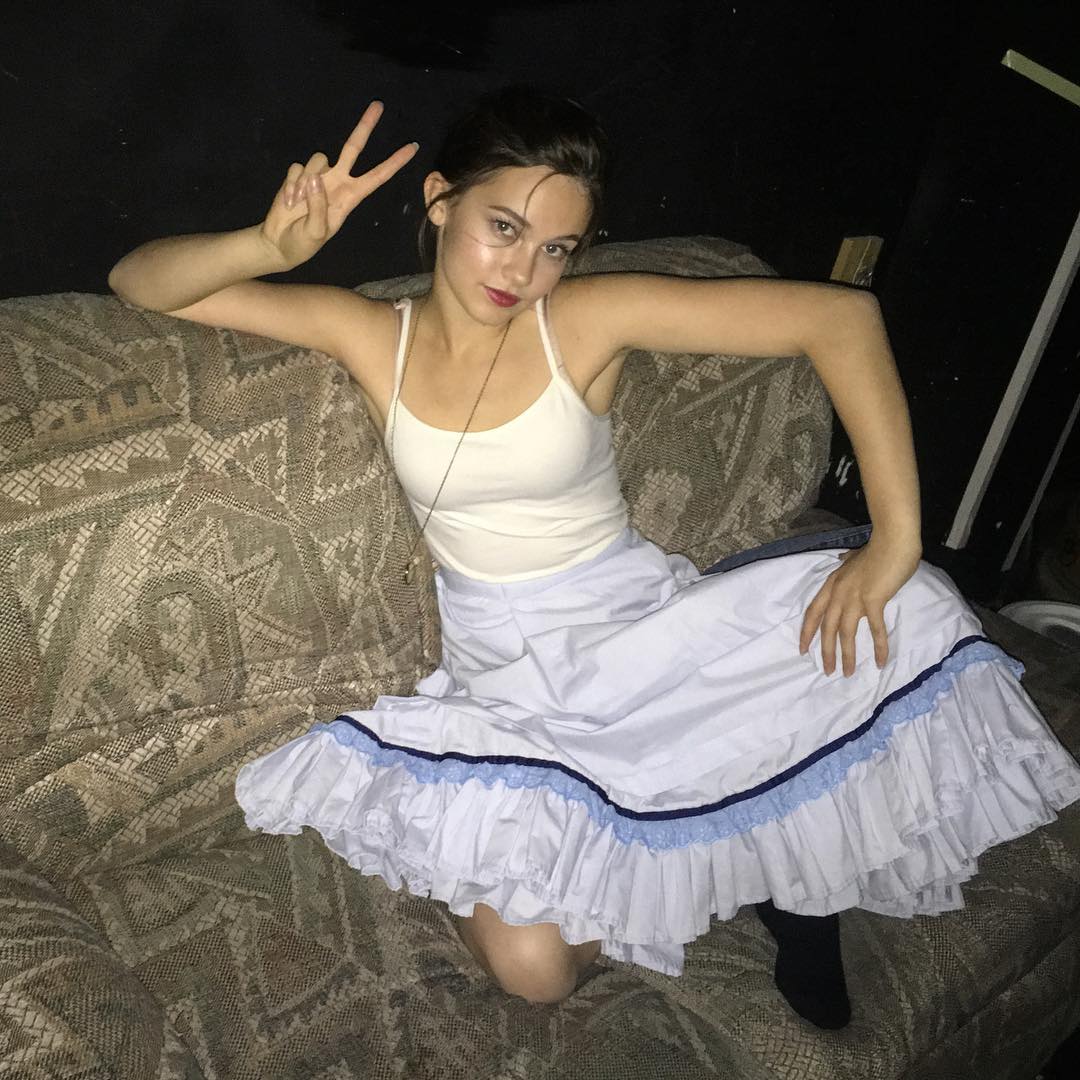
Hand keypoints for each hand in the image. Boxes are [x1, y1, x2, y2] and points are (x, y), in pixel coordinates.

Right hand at [260, 101, 418, 268]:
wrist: (280, 243)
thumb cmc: (304, 244)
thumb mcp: (316, 233)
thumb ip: (318, 207)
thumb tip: (316, 178)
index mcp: (350, 197)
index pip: (377, 176)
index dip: (394, 162)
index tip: (413, 148)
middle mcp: (338, 182)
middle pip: (353, 147)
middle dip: (366, 126)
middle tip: (379, 105)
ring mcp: (318, 176)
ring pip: (318, 159)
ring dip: (305, 183)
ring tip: (297, 204)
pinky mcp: (298, 175)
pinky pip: (296, 168)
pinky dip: (291, 185)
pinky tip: (288, 202)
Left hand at [798, 537, 920, 676]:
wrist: (893, 541)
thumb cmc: (878, 549)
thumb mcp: (854, 558)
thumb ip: (846, 562)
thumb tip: (842, 560)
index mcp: (832, 584)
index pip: (813, 612)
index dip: (807, 632)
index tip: (803, 650)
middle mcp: (838, 593)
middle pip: (826, 628)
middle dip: (825, 652)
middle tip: (827, 671)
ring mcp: (854, 597)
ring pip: (845, 633)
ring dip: (847, 656)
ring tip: (848, 673)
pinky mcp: (873, 601)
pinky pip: (876, 630)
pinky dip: (879, 648)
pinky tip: (881, 662)